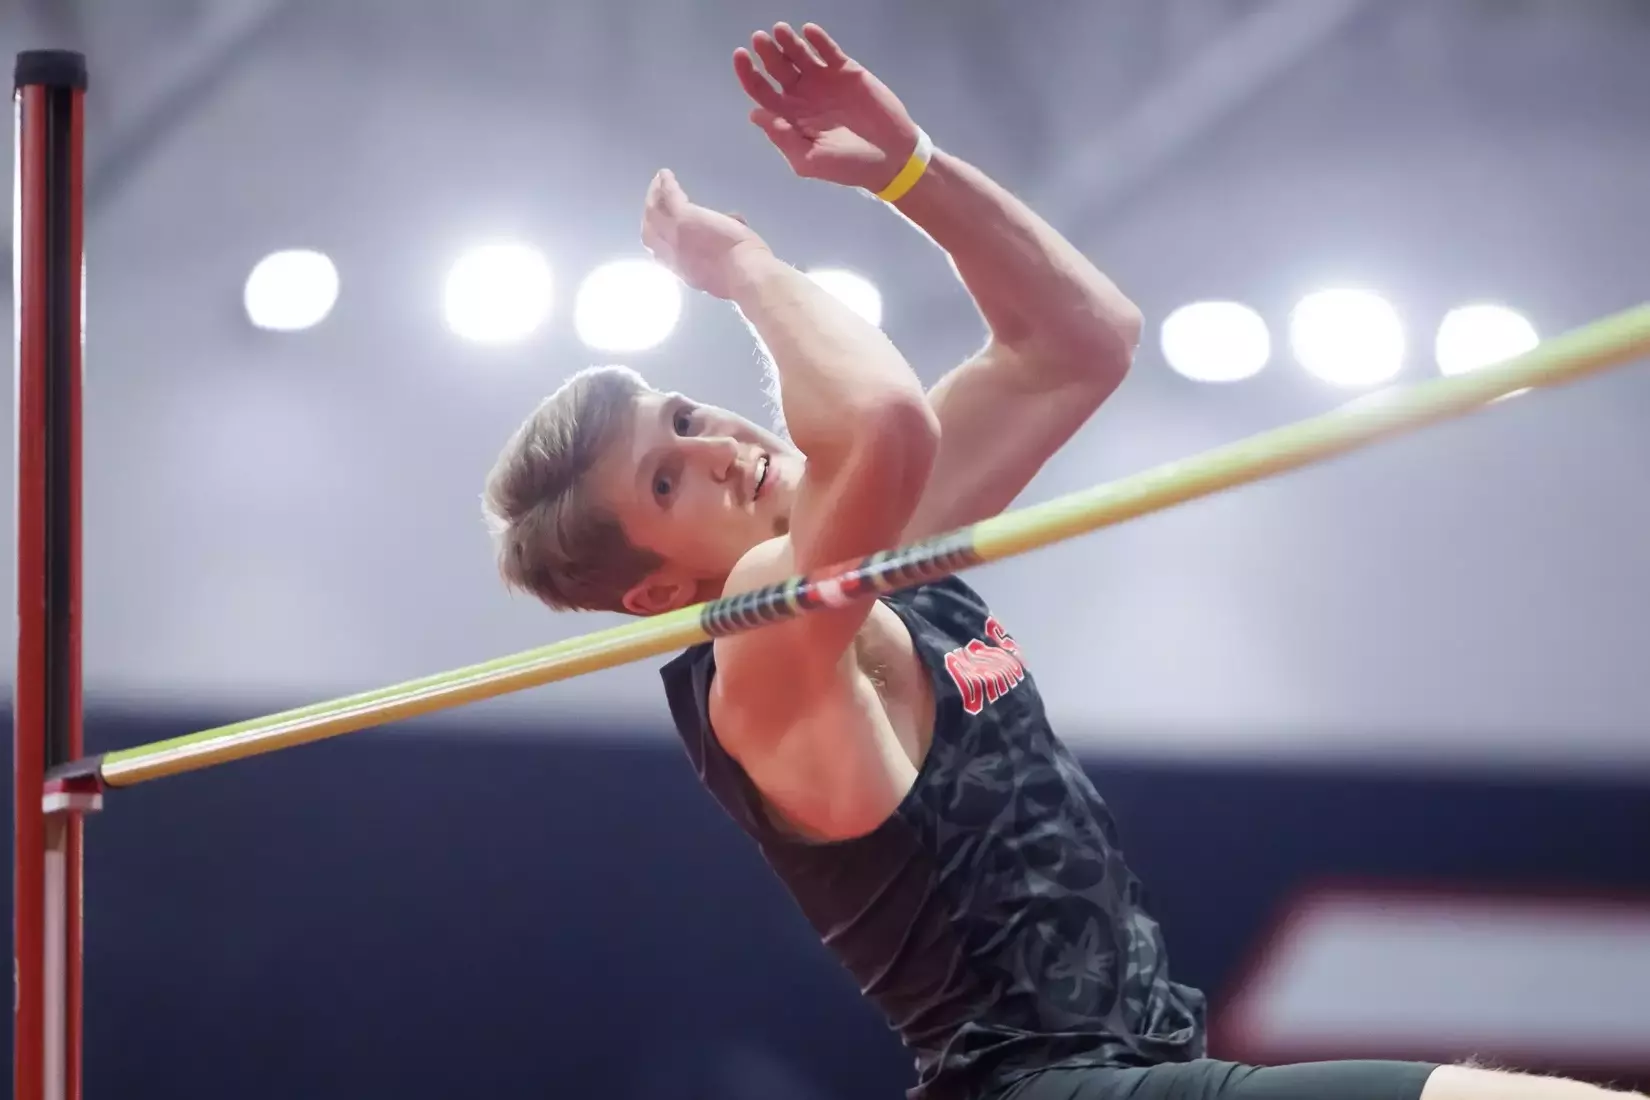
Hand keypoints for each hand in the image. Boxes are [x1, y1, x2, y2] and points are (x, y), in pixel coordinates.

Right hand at [640, 169, 772, 299]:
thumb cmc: (744, 275)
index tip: (665, 225)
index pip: (663, 254)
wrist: (743, 273)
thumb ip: (723, 250)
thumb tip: (735, 222)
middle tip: (654, 199)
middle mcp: (672, 256)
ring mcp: (675, 235)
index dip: (660, 238)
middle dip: (650, 214)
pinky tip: (665, 174)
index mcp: (685, 270)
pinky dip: (665, 184)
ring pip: (653, 212)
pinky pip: (669, 196)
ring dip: (654, 196)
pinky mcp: (684, 217)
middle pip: (650, 232)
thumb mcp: (726, 268)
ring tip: (658, 183)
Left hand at [734, 23, 922, 191]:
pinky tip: (809, 31)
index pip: (761, 90)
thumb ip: (783, 138)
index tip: (741, 56)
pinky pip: (828, 50)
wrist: (891, 158)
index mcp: (789, 117)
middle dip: (766, 52)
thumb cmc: (848, 166)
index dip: (748, 73)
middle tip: (760, 39)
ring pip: (799, 55)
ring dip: (788, 41)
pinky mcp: (846, 71)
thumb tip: (755, 114)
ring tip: (780, 30)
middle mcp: (802, 95)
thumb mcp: (810, 160)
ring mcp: (823, 81)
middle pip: (777, 68)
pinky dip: (818, 40)